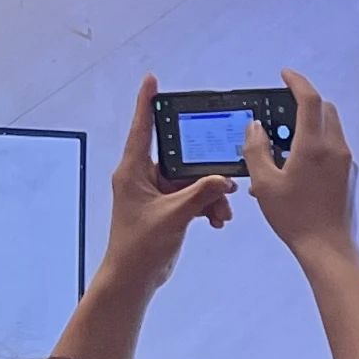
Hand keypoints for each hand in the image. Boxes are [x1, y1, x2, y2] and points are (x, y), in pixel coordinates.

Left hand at [102, 75, 233, 279]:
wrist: (134, 277)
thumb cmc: (140, 246)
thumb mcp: (174, 215)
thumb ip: (202, 193)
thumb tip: (225, 180)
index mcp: (133, 171)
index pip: (141, 129)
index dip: (146, 103)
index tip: (151, 80)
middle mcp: (142, 177)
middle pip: (179, 159)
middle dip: (205, 171)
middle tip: (225, 175)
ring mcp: (155, 193)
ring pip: (191, 180)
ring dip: (210, 194)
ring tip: (222, 210)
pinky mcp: (166, 208)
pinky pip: (193, 196)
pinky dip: (207, 205)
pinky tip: (217, 218)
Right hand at [244, 71, 357, 258]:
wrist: (328, 247)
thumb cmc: (296, 218)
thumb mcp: (264, 183)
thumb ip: (256, 150)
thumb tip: (255, 128)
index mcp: (315, 146)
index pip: (310, 100)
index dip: (297, 82)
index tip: (285, 74)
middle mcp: (336, 149)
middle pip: (325, 110)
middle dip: (305, 102)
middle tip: (282, 109)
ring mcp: (347, 162)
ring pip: (331, 129)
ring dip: (310, 125)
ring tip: (283, 145)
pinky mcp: (350, 175)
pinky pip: (333, 148)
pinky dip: (316, 144)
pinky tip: (294, 166)